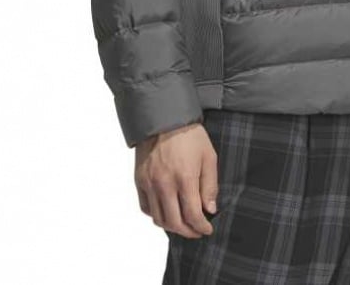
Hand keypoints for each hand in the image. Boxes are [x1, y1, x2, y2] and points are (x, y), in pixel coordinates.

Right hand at [134, 121, 217, 237]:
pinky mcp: (139, 180)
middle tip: (196, 231)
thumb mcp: (209, 156)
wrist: (165, 117)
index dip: (201, 227)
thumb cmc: (190, 135)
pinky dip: (155, 214)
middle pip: (174, 222)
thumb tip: (210, 210)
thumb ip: (210, 185)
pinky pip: (145, 207)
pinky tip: (166, 211)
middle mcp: (165, 184)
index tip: (207, 229)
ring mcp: (149, 183)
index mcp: (184, 178)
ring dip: (171, 226)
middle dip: (188, 232)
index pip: (192, 215)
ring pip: (158, 218)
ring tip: (182, 224)